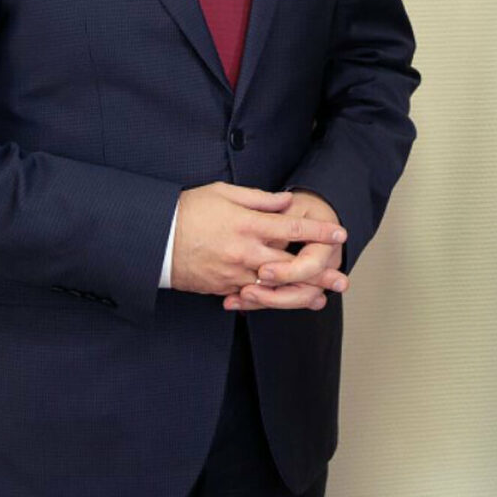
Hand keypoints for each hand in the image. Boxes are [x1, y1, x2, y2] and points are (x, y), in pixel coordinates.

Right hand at [170, 182, 345, 297]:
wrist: (155, 239)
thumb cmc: (188, 210)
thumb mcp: (223, 193)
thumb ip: (259, 199)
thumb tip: (286, 200)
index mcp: (248, 224)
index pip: (292, 227)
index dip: (319, 230)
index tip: (340, 233)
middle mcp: (246, 252)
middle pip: (291, 266)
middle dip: (319, 273)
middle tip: (342, 280)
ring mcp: (234, 274)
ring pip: (274, 289)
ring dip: (299, 295)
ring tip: (319, 299)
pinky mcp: (222, 288)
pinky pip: (250, 297)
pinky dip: (268, 301)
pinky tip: (284, 303)